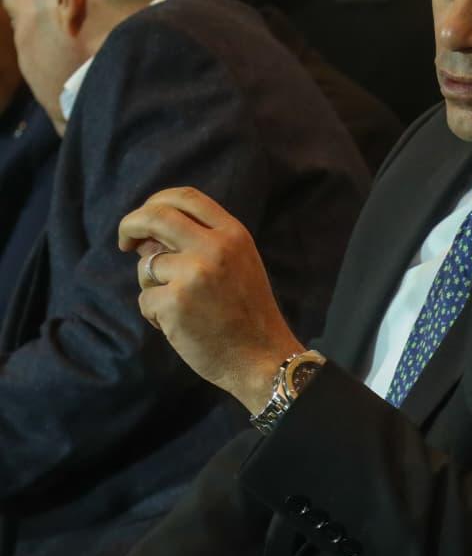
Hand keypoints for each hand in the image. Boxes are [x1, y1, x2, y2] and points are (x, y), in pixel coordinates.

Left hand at [118, 187, 302, 411]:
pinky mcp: (174, 303)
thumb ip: (203, 243)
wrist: (262, 358)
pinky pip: (145, 300)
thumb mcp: (239, 264)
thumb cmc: (248, 314)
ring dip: (152, 287)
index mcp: (233, 234)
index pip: (186, 197)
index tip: (146, 218)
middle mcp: (214, 247)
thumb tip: (149, 236)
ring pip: (146, 266)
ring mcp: (193, 274)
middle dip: (130, 224)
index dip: (157, 202)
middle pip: (156, 216)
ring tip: (182, 308)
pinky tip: (181, 327)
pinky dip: (155, 315)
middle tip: (125, 242)